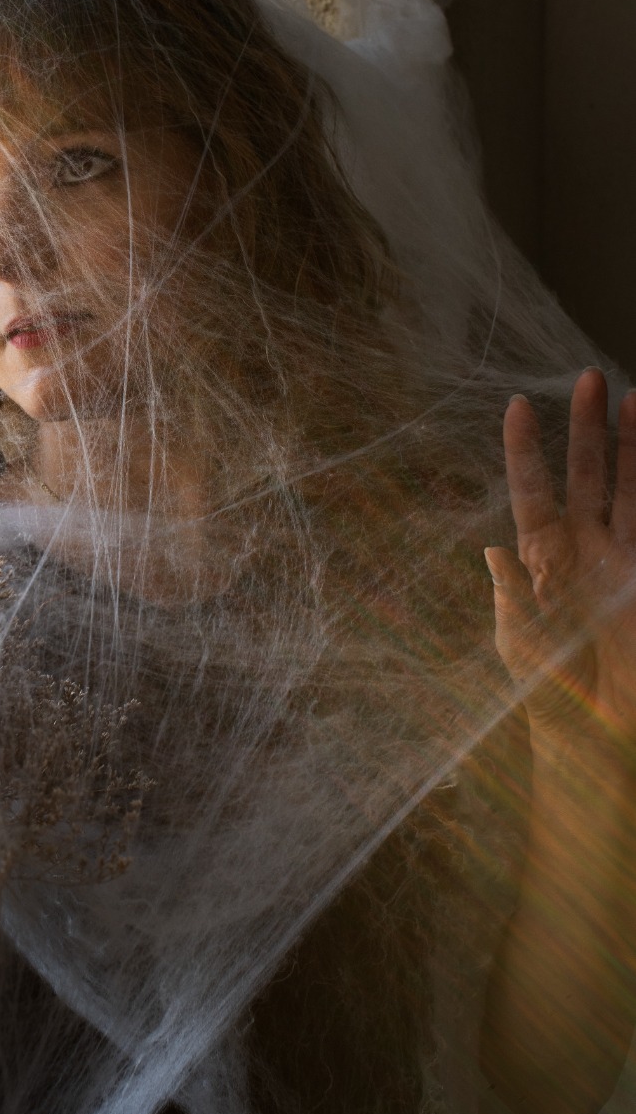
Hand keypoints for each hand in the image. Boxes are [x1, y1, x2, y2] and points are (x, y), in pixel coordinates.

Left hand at [487, 369, 635, 753]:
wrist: (599, 735)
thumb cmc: (549, 695)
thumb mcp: (519, 646)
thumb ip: (511, 599)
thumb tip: (492, 549)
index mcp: (542, 558)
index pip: (532, 491)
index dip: (526, 450)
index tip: (517, 405)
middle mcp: (584, 549)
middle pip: (586, 475)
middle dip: (588, 428)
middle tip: (588, 378)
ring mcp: (622, 560)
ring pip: (629, 489)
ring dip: (634, 447)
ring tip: (635, 397)